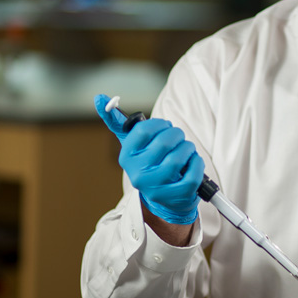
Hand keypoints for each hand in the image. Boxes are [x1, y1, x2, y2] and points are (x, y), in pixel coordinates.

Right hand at [95, 94, 204, 224]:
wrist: (164, 198)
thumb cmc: (149, 163)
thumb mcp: (133, 144)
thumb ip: (117, 121)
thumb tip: (100, 98)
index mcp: (126, 158)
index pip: (143, 130)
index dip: (159, 124)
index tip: (165, 126)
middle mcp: (138, 174)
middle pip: (164, 142)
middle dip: (177, 134)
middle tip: (178, 137)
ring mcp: (157, 187)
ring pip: (179, 157)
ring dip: (188, 148)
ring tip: (186, 149)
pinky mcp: (176, 196)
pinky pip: (193, 174)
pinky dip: (197, 163)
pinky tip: (193, 162)